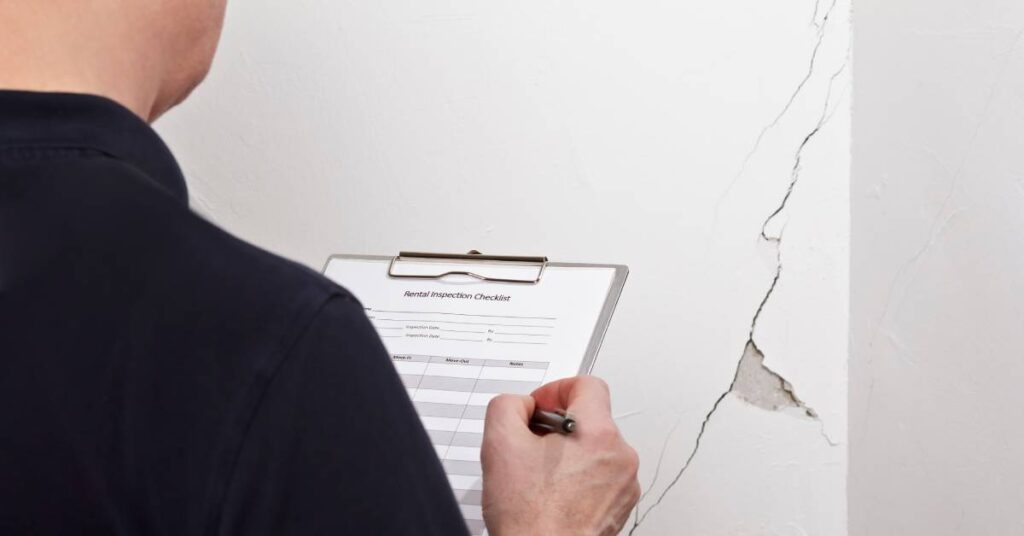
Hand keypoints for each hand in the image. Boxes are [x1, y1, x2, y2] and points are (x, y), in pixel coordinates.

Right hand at [481, 376, 640, 535]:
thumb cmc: (530, 519)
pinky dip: (578, 478)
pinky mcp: (619, 507)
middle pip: (590, 419)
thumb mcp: (499, 444)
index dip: (555, 390)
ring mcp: (624, 485)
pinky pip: (600, 477)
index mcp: (599, 435)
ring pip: (595, 449)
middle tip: (530, 446)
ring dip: (568, 454)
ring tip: (539, 476)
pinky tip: (553, 494)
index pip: (587, 385)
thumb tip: (522, 405)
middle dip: (557, 427)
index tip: (539, 408)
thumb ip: (508, 405)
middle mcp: (621, 458)